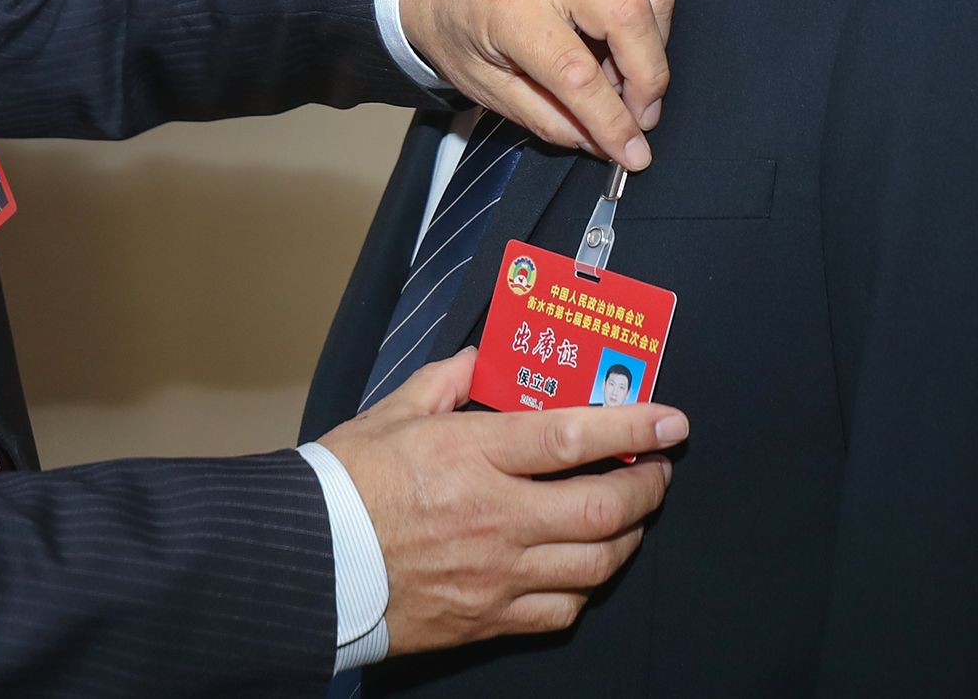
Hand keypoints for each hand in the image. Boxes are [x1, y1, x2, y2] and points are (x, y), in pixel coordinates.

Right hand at [321, 349, 684, 652]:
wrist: (307, 565)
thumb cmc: (341, 487)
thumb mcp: (388, 415)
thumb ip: (444, 382)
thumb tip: (481, 359)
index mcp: (473, 454)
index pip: (576, 436)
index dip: (635, 428)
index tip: (670, 421)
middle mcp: (497, 516)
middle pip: (606, 507)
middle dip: (649, 488)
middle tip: (657, 472)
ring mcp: (497, 573)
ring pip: (596, 563)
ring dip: (627, 537)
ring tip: (629, 517)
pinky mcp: (488, 617)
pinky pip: (562, 610)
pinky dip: (584, 588)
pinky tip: (579, 568)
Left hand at [397, 0, 673, 168]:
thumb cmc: (455, 26)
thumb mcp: (484, 86)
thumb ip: (546, 119)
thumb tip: (604, 143)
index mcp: (506, 2)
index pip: (577, 70)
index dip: (612, 120)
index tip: (632, 154)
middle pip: (631, 18)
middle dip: (649, 80)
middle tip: (640, 117)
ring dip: (652, 50)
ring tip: (623, 81)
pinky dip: (644, 19)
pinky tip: (615, 43)